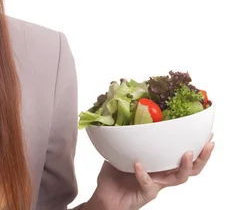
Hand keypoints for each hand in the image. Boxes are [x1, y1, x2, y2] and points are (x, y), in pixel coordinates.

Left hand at [89, 133, 214, 209]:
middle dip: (202, 156)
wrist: (106, 195)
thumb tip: (128, 117)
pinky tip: (138, 165)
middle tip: (208, 143)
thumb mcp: (122, 151)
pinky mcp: (147, 193)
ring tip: (186, 154)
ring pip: (179, 178)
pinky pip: (149, 183)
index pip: (183, 154)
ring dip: (185, 166)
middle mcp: (163, 174)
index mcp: (160, 163)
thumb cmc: (115, 175)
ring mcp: (157, 184)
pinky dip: (144, 173)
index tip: (206, 132)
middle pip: (191, 168)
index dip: (197, 145)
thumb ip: (129, 138)